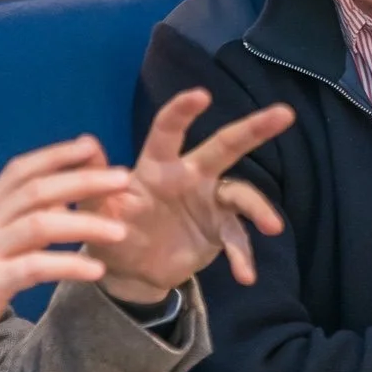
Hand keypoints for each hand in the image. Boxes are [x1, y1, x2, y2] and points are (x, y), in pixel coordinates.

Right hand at [0, 140, 136, 371]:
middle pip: (36, 190)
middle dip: (83, 181)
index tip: (93, 146)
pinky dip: (68, 265)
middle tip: (124, 179)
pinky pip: (33, 268)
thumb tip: (61, 201)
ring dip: (85, 224)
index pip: (19, 171)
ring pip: (39, 224)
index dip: (56, 154)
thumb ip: (15, 224)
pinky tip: (96, 270)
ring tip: (120, 230)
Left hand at [82, 89, 295, 304]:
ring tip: (272, 227)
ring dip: (259, 208)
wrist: (132, 273)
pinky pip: (238, 238)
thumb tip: (87, 143)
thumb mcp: (95, 214)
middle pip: (225, 146)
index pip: (169, 132)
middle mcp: (190, 176)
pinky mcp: (220, 229)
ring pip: (242, 193)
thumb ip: (93, 183)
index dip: (183, 112)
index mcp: (157, 167)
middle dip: (254, 128)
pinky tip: (245, 276)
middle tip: (284, 113)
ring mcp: (209, 201)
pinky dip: (243, 256)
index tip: (201, 95)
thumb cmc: (111, 234)